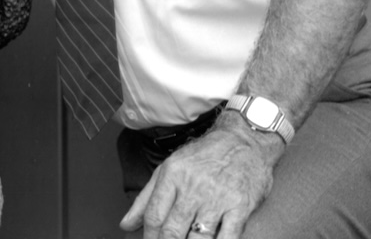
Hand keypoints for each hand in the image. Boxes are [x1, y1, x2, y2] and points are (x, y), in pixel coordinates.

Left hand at [119, 120, 281, 238]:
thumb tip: (126, 224)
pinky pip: (226, 238)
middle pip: (172, 231)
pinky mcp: (240, 207)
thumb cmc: (205, 155)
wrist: (244, 140)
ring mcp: (218, 198)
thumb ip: (146, 198)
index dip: (149, 238)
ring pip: (197, 238)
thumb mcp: (170, 167)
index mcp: (173, 174)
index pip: (154, 216)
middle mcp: (193, 186)